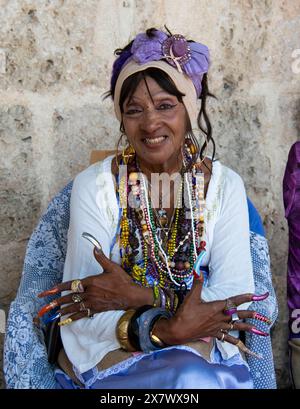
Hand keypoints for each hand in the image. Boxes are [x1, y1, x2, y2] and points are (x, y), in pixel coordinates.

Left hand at [36, 248, 151, 322]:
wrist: (131, 296)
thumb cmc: (122, 281)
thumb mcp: (112, 267)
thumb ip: (101, 258)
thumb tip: (95, 247)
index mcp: (91, 282)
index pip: (71, 284)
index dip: (58, 288)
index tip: (48, 291)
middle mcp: (89, 293)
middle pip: (69, 298)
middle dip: (56, 301)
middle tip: (46, 305)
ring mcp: (92, 303)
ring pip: (74, 307)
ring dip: (62, 310)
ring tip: (53, 314)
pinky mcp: (96, 310)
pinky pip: (82, 315)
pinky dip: (72, 318)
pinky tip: (65, 321)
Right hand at [154, 276, 269, 349]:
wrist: (179, 330)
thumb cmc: (185, 313)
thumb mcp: (191, 296)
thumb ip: (197, 283)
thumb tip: (198, 271)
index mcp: (216, 307)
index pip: (234, 301)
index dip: (245, 297)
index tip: (256, 295)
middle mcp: (220, 318)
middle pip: (239, 315)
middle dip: (251, 314)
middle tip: (264, 316)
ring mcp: (218, 327)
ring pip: (236, 327)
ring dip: (248, 328)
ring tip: (260, 331)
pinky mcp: (214, 334)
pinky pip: (227, 338)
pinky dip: (236, 342)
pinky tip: (243, 345)